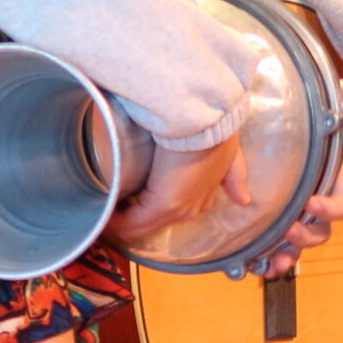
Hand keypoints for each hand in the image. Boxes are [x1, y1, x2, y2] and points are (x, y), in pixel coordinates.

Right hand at [106, 133, 246, 247]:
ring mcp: (179, 208)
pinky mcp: (165, 204)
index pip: (176, 212)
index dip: (150, 208)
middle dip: (129, 216)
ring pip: (141, 226)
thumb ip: (234, 174)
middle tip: (105, 204)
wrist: (208, 116)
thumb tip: (245, 200)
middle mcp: (193, 207)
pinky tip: (98, 214)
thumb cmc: (209, 124)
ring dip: (119, 220)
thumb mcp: (227, 151)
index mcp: (204, 193)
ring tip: (97, 209)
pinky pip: (132, 223)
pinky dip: (114, 221)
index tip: (127, 199)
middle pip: (154, 222)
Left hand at [256, 80, 342, 276]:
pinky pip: (271, 247)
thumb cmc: (306, 109)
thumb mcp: (333, 94)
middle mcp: (314, 201)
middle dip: (307, 236)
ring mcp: (292, 212)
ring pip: (298, 246)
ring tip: (273, 259)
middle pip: (322, 232)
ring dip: (289, 255)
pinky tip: (257, 265)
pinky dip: (266, 260)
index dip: (333, 209)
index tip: (311, 202)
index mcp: (332, 180)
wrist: (266, 111)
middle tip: (287, 227)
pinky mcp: (268, 219)